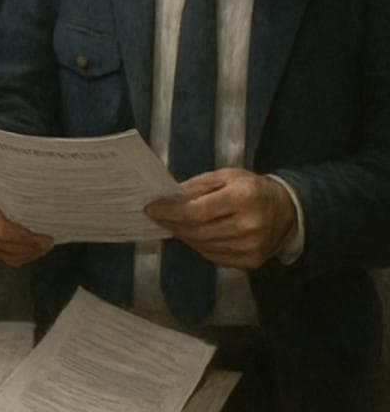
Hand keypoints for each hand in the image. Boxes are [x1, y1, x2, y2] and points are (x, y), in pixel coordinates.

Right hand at [0, 197, 53, 266]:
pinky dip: (27, 257)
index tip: (47, 237)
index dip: (27, 238)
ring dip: (31, 253)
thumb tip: (43, 201)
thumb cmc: (17, 192)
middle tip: (49, 242)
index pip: (4, 232)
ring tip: (46, 245)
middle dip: (31, 246)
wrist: (8, 197)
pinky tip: (39, 250)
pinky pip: (11, 260)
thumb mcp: (17, 194)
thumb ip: (22, 200)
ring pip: (9, 256)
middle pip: (7, 246)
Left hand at [144, 168, 297, 270]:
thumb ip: (196, 187)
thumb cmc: (251, 189)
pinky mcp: (251, 262)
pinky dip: (198, 246)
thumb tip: (168, 198)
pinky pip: (213, 256)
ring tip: (173, 224)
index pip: (197, 211)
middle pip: (197, 231)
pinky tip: (193, 235)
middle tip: (157, 217)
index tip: (151, 208)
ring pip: (203, 245)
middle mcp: (249, 225)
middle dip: (172, 224)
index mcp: (243, 198)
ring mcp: (251, 247)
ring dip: (183, 235)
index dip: (170, 212)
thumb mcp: (225, 176)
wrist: (286, 211)